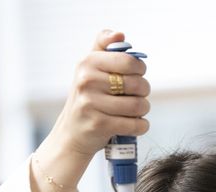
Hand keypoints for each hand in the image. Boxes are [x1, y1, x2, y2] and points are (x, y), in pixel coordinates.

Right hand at [46, 30, 150, 159]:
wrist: (72, 133)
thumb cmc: (88, 97)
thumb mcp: (90, 68)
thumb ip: (103, 46)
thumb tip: (120, 34)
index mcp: (88, 63)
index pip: (129, 61)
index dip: (140, 69)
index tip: (137, 74)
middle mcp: (87, 81)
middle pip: (137, 84)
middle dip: (143, 91)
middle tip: (136, 95)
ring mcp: (92, 104)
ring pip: (139, 105)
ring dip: (143, 109)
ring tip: (136, 110)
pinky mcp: (99, 125)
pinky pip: (135, 124)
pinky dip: (141, 125)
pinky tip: (136, 123)